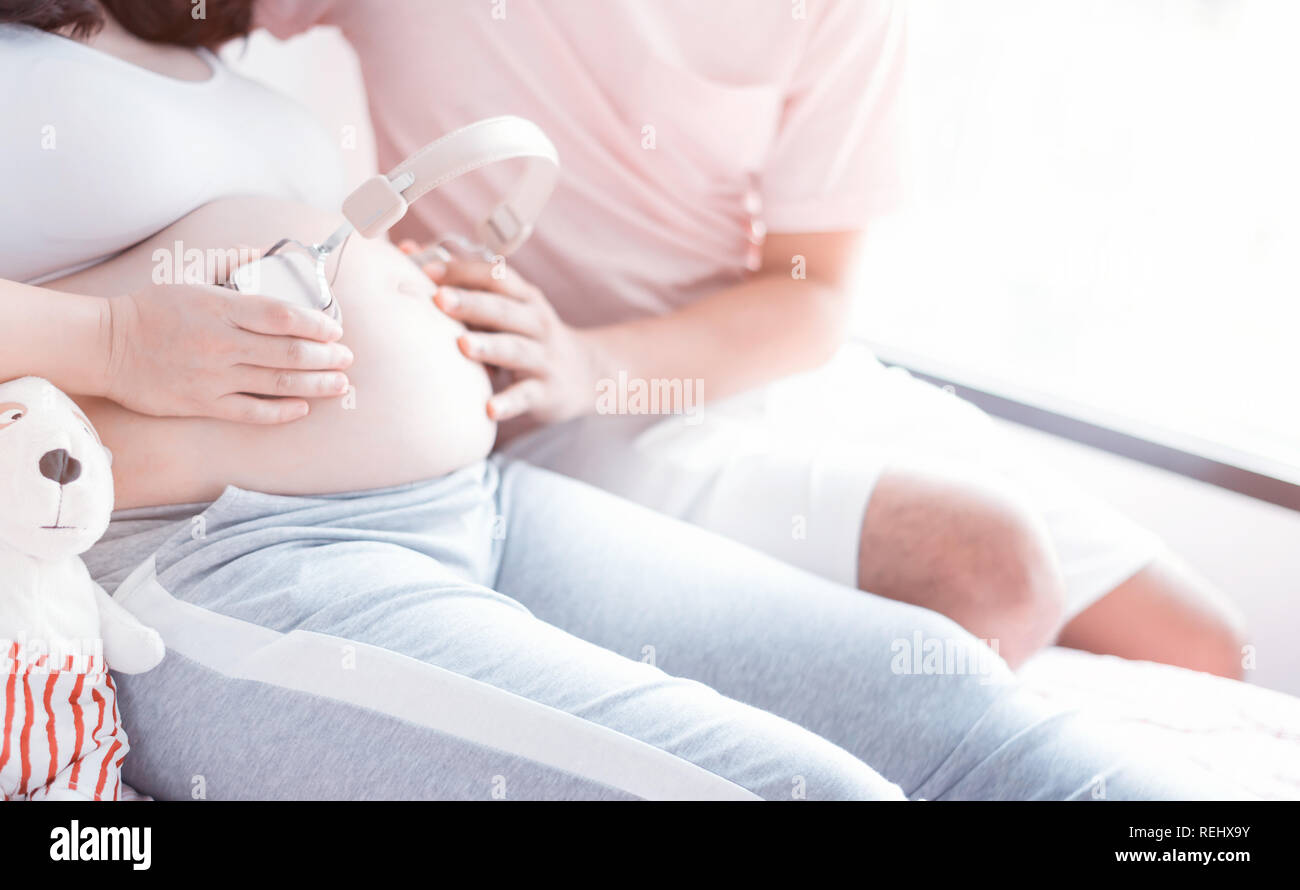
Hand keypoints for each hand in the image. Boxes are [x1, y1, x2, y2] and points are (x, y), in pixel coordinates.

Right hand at [99, 277, 353, 423]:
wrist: (106, 347)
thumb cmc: (151, 310)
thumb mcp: (190, 277)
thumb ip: (231, 263)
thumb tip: (265, 252)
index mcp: (220, 307)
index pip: (283, 316)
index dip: (317, 324)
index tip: (335, 329)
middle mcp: (221, 343)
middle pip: (289, 352)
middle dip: (327, 357)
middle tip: (347, 358)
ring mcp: (213, 377)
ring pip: (278, 383)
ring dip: (316, 384)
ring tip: (340, 384)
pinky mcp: (202, 403)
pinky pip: (252, 411)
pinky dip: (283, 411)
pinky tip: (304, 407)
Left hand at [404, 245, 602, 423]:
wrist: (587, 373)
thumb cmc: (528, 335)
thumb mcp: (506, 307)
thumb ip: (463, 285)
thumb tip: (406, 250)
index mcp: (524, 298)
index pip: (495, 277)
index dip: (462, 272)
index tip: (427, 271)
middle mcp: (537, 323)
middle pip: (503, 309)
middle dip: (471, 303)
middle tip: (438, 299)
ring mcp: (544, 357)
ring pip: (516, 349)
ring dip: (490, 347)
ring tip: (463, 346)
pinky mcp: (548, 391)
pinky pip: (527, 396)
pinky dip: (509, 402)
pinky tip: (488, 409)